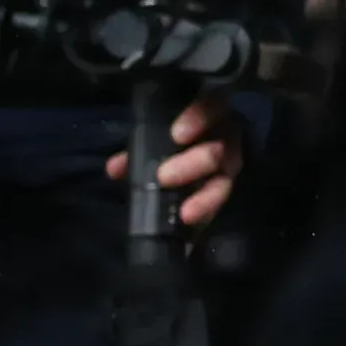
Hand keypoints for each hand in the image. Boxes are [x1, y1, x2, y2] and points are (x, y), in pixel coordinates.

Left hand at [107, 97, 242, 230]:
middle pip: (217, 152)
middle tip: (165, 177)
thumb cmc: (173, 134)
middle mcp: (226, 141)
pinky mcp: (225, 192)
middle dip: (192, 165)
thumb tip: (115, 168)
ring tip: (187, 214)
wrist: (189, 148)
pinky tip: (190, 238)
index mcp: (211, 117)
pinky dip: (203, 219)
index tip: (176, 135)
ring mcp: (229, 168)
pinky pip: (218, 207)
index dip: (197, 119)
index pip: (212, 107)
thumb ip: (138, 148)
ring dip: (205, 199)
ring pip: (224, 182)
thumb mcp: (155, 136)